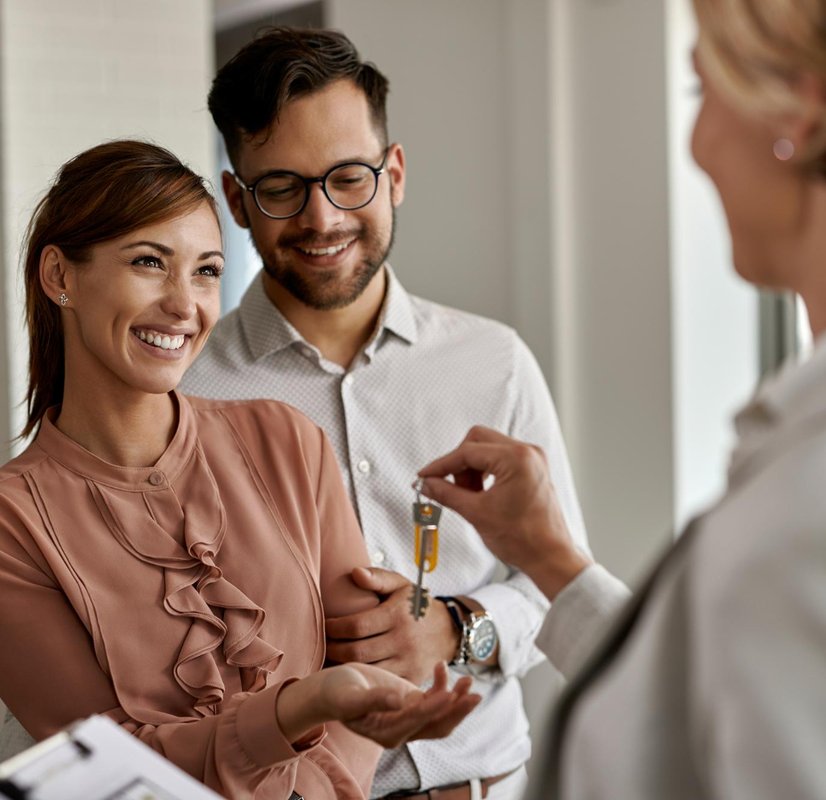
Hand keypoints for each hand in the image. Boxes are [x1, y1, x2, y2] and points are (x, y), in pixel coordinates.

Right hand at [276, 661, 480, 747]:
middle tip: (474, 693)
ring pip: (440, 714)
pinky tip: (442, 667)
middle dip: (457, 710)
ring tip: (470, 681)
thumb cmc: (336, 692)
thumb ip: (374, 700)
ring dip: (457, 700)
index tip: (450, 694)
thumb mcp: (351, 696)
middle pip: (437, 725)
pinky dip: (443, 686)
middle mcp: (402, 730)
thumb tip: (398, 701)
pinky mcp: (410, 704)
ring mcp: (408, 718)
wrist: (329, 691)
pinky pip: (433, 699)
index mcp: (388, 732)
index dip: (434, 707)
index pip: (418, 721)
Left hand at [325, 567, 460, 684]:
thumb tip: (354, 572)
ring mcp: (408, 662)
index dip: (334, 628)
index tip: (324, 626)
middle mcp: (403, 640)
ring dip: (344, 668)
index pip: (357, 625)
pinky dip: (364, 681)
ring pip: (367, 671)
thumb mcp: (402, 585)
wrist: (450, 631)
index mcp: (397, 615)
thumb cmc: (417, 605)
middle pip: (357, 652)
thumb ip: (378, 578)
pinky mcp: (411, 679)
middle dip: (333, 650)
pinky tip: (351, 675)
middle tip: (322, 646)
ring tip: (330, 661)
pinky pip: (381, 684)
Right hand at [417, 426, 591, 600]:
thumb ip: (447, 493)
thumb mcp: (476, 513)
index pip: (468, 451)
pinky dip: (485, 471)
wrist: (550, 557)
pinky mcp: (532, 468)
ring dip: (472, 468)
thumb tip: (427, 484)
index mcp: (517, 458)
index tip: (425, 476)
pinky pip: (500, 458)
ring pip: (488, 448)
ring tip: (468, 495)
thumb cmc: (524, 539)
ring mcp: (532, 459)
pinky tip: (480, 493)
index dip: (442, 464)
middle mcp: (527, 452)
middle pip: (478, 440)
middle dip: (459, 463)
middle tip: (448, 487)